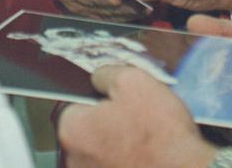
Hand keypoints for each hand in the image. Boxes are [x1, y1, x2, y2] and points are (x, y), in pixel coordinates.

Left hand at [59, 65, 216, 167]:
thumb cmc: (159, 133)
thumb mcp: (134, 81)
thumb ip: (107, 73)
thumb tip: (98, 76)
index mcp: (72, 129)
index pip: (72, 104)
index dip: (97, 98)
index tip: (117, 100)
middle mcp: (73, 159)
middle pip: (85, 131)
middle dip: (106, 123)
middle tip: (135, 118)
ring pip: (99, 152)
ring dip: (115, 145)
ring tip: (145, 140)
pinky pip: (112, 166)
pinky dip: (125, 162)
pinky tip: (146, 157)